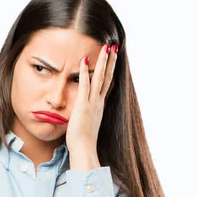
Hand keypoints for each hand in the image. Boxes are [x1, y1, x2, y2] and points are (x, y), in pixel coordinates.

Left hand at [65, 42, 117, 156]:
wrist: (84, 150)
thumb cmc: (83, 142)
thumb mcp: (86, 125)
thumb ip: (85, 117)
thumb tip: (81, 117)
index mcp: (99, 107)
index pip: (106, 85)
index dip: (110, 71)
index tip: (113, 59)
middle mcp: (98, 103)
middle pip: (107, 78)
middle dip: (111, 61)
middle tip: (114, 46)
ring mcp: (92, 104)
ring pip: (100, 78)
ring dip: (103, 61)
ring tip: (106, 47)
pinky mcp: (83, 106)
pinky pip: (84, 85)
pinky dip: (84, 72)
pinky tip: (84, 59)